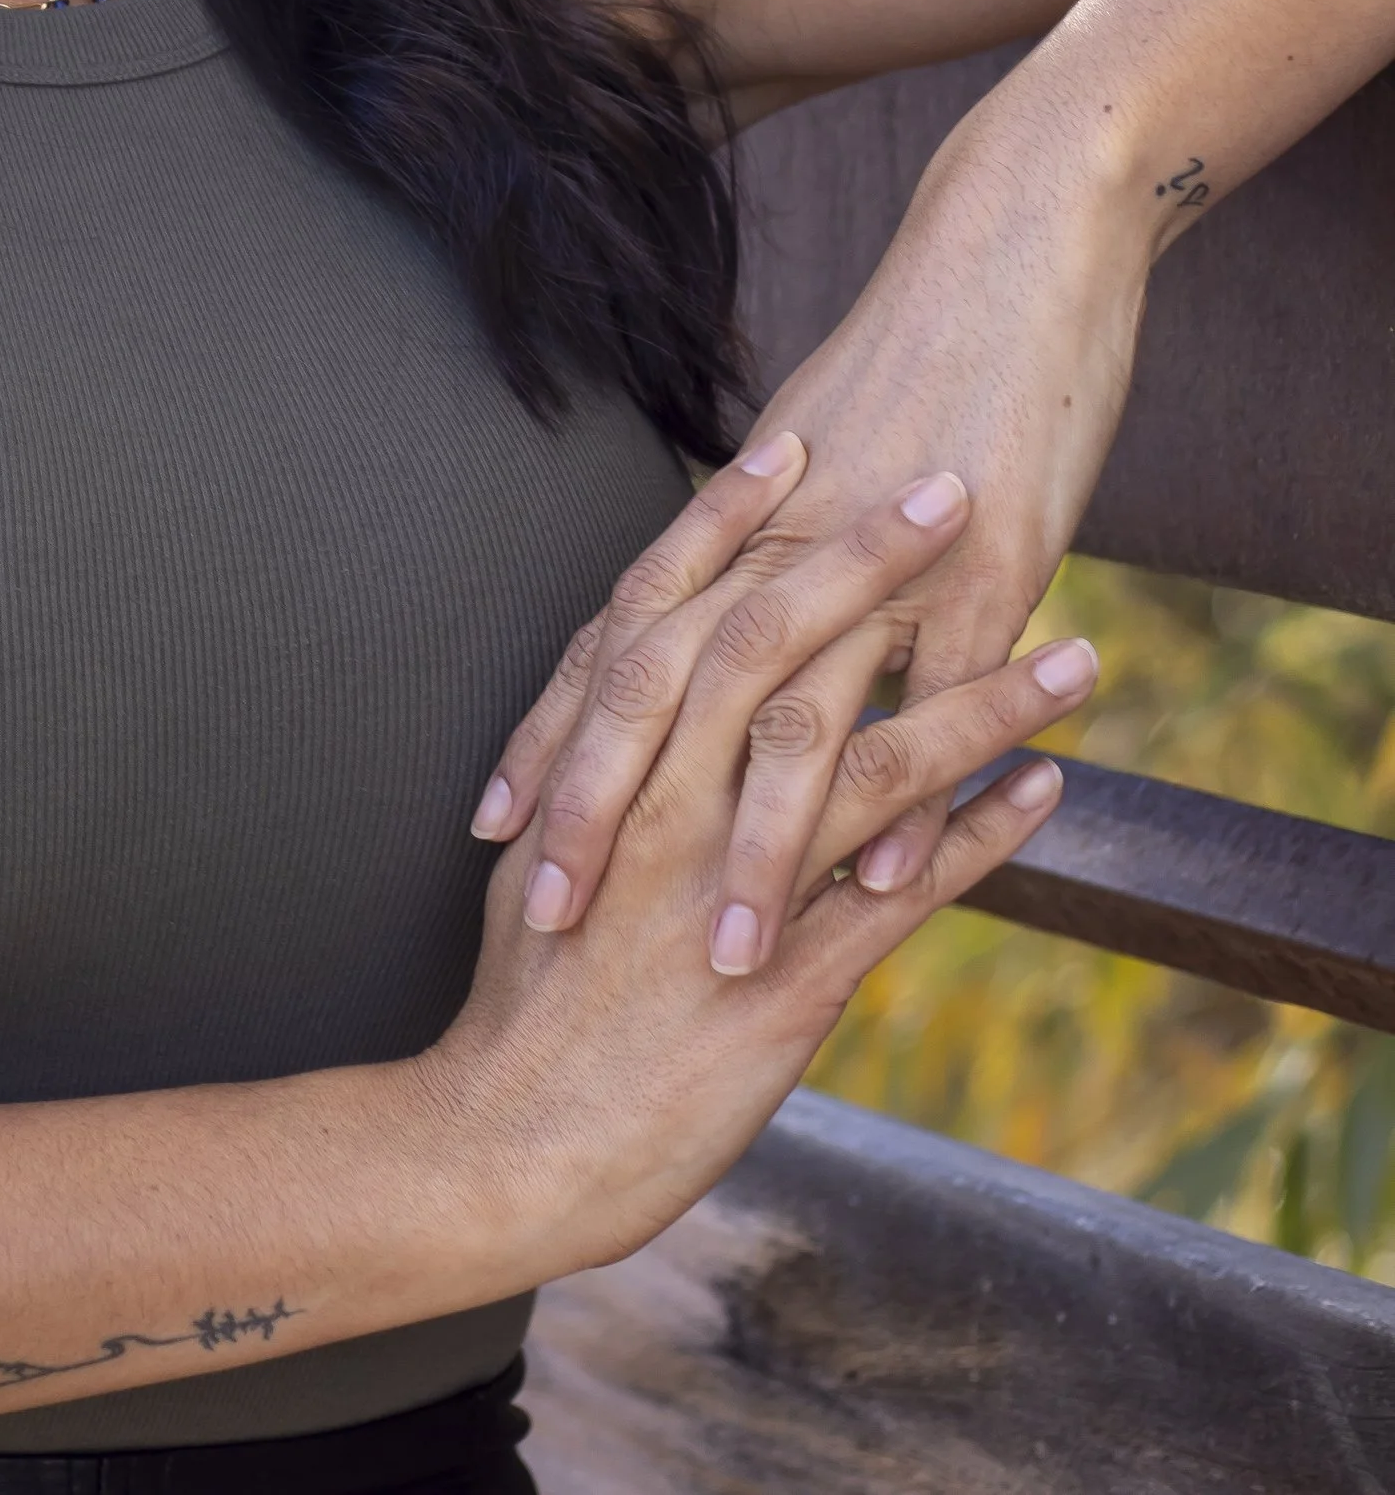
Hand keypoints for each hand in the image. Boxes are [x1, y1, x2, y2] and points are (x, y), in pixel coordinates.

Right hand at [420, 476, 1084, 1280]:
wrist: (507, 1140)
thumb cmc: (525, 998)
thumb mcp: (543, 854)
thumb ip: (596, 770)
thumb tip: (633, 697)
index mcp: (601, 764)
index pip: (670, 604)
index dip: (731, 518)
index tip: (795, 440)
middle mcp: (663, 805)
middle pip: (778, 648)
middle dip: (869, 559)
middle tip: (951, 484)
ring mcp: (728, 890)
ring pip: (869, 762)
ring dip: (979, 701)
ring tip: (1073, 653)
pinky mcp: (785, 984)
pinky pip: (902, 892)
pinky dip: (981, 839)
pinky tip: (1044, 793)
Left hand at [472, 88, 1142, 973]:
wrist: (1024, 231)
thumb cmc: (925, 338)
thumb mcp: (825, 439)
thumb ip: (766, 532)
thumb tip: (716, 595)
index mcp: (746, 510)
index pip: (623, 639)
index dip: (556, 731)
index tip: (496, 825)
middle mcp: (794, 535)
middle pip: (674, 687)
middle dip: (608, 808)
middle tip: (556, 916)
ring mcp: (893, 555)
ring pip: (799, 715)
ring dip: (758, 844)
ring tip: (720, 953)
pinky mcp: (998, 565)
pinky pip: (940, 697)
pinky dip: (915, 795)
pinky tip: (889, 885)